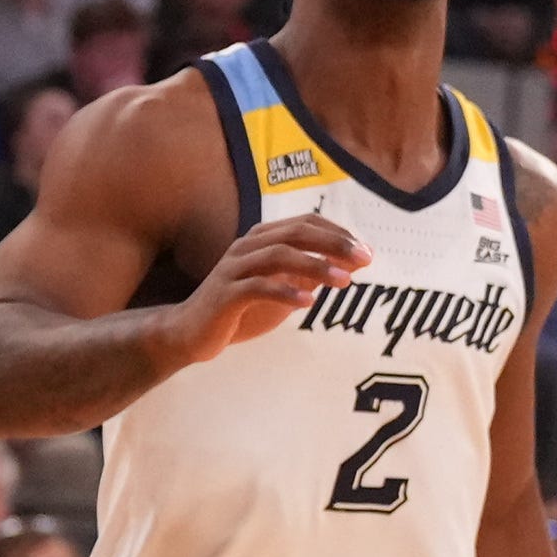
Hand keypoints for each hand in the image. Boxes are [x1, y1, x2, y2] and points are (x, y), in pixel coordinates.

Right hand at [171, 212, 367, 359]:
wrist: (190, 333)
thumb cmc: (241, 308)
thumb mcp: (283, 288)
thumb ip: (313, 273)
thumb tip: (355, 263)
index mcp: (261, 239)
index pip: (305, 223)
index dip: (338, 233)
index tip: (366, 250)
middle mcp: (247, 247)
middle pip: (296, 233)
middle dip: (334, 243)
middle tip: (365, 258)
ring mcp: (233, 269)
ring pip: (278, 255)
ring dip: (315, 266)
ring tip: (344, 281)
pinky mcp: (224, 294)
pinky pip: (257, 287)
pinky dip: (285, 292)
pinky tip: (309, 302)